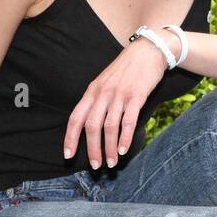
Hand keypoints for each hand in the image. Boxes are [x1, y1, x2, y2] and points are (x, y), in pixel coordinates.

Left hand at [64, 28, 174, 168]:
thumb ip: (97, 100)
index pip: (76, 118)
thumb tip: (89, 124)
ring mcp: (120, 95)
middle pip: (91, 126)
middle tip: (96, 166)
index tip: (68, 156)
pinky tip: (125, 150)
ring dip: (110, 148)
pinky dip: (125, 138)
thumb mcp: (104, 81)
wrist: (148, 50)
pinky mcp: (137, 96)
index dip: (70, 138)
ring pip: (109, 127)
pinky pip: (128, 121)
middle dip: (92, 149)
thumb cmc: (126, 69)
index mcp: (92, 91)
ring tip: (112, 162)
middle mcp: (103, 93)